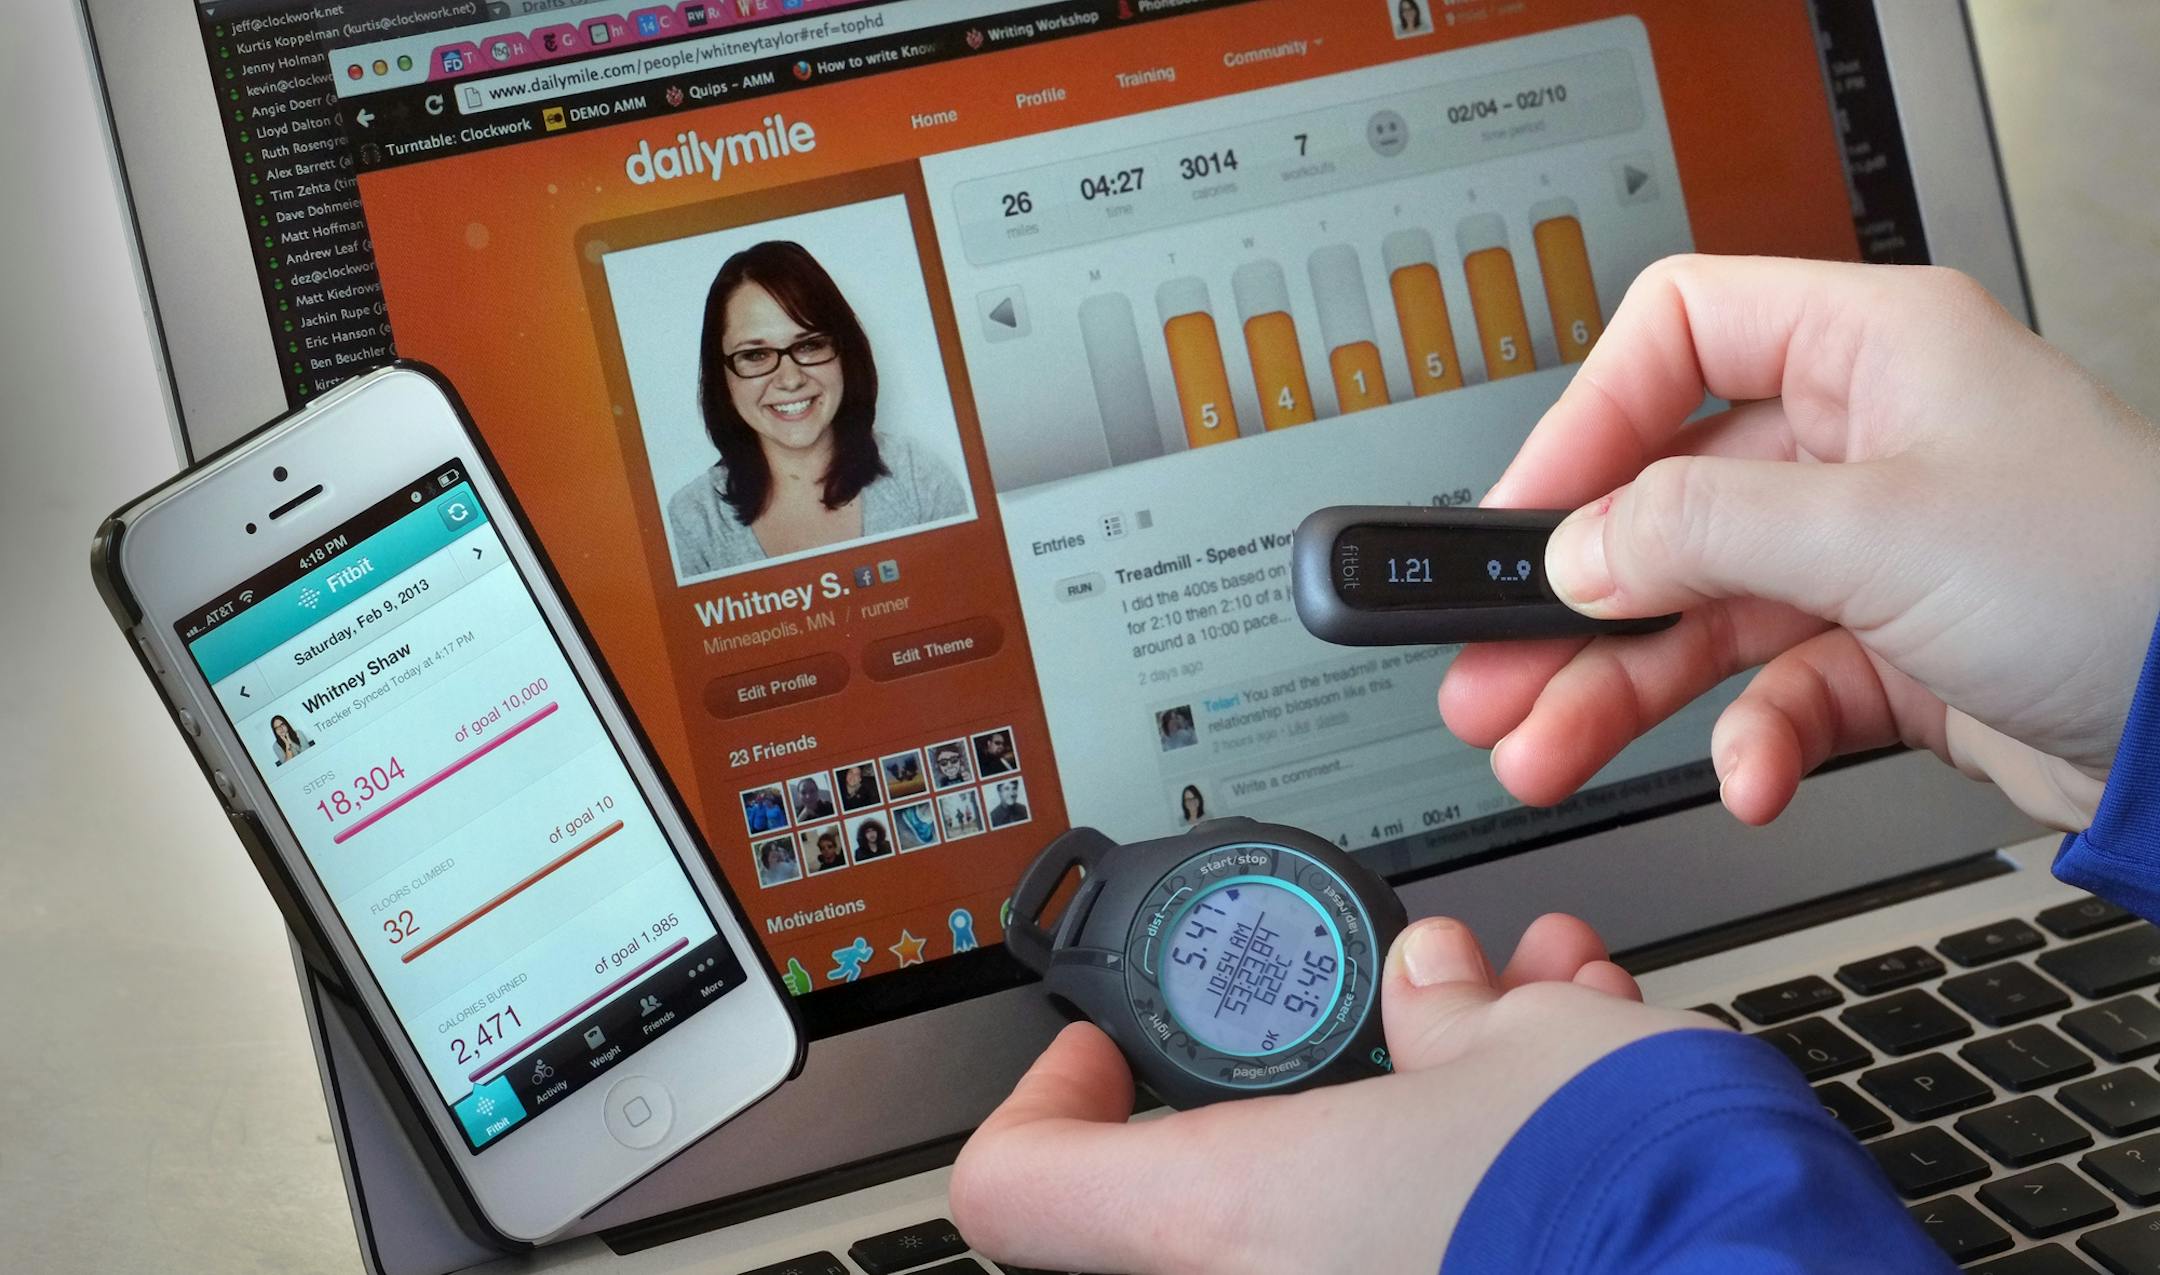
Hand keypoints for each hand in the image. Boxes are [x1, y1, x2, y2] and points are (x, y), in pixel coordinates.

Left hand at [950, 915, 1708, 1274]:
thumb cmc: (1629, 1192)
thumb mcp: (1529, 1041)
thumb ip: (1455, 1009)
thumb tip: (1442, 988)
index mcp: (1233, 1217)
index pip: (1018, 1189)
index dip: (1049, 1098)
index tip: (1115, 1046)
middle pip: (1207, 1188)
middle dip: (1315, 1072)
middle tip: (1384, 1009)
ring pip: (1342, 1209)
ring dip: (1422, 1103)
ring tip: (1533, 1010)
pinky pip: (1428, 1246)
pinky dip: (1474, 1174)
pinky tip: (1574, 1082)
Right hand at [1439, 256, 2159, 827]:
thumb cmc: (2123, 578)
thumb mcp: (1881, 530)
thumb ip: (1702, 531)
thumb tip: (1577, 551)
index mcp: (1867, 352)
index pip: (1677, 337)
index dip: (1583, 422)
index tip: (1521, 520)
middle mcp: (1861, 442)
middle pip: (1666, 503)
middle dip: (1574, 601)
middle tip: (1493, 673)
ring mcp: (1872, 550)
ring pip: (1701, 611)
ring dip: (1620, 690)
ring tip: (1546, 752)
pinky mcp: (1889, 649)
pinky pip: (1774, 689)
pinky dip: (1749, 740)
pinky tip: (1747, 777)